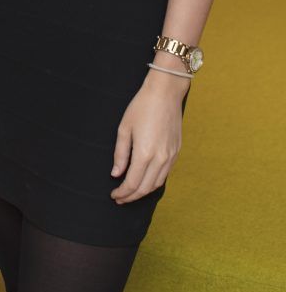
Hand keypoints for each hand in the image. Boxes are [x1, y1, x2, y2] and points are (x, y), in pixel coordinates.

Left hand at [110, 70, 186, 204]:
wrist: (165, 93)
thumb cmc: (142, 106)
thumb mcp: (124, 128)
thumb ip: (120, 154)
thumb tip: (116, 174)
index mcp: (145, 153)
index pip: (132, 183)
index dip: (122, 193)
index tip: (114, 195)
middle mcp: (160, 158)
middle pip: (145, 188)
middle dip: (131, 196)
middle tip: (120, 198)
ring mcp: (171, 156)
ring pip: (157, 184)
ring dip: (143, 192)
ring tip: (131, 192)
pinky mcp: (176, 151)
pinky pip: (165, 174)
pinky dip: (154, 182)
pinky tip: (145, 180)